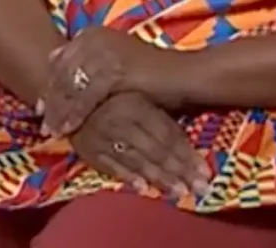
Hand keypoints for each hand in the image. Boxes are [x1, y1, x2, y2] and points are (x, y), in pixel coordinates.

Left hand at [41, 27, 180, 135]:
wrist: (181, 76)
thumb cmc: (148, 72)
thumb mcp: (114, 61)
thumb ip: (86, 60)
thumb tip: (52, 57)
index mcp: (95, 33)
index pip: (61, 60)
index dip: (49, 84)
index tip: (40, 106)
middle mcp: (98, 38)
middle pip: (63, 72)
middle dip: (51, 99)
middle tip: (43, 122)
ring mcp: (107, 53)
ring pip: (72, 85)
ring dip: (60, 110)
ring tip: (53, 130)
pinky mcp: (116, 71)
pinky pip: (87, 96)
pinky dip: (76, 114)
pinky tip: (70, 129)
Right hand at [68, 91, 209, 197]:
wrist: (70, 82)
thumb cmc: (113, 82)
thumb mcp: (138, 85)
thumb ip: (160, 104)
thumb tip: (195, 110)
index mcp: (135, 103)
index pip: (167, 134)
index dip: (187, 154)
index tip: (206, 170)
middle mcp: (121, 121)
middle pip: (156, 151)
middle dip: (180, 172)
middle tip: (200, 187)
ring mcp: (104, 137)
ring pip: (137, 162)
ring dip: (160, 180)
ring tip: (179, 192)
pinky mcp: (88, 149)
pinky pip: (111, 166)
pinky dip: (128, 178)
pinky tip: (144, 189)